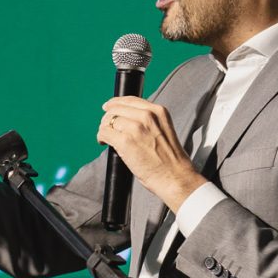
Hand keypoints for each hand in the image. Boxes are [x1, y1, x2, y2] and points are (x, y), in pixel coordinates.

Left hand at [99, 96, 208, 210]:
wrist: (175, 177)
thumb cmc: (170, 160)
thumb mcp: (164, 130)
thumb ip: (149, 121)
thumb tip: (127, 119)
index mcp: (158, 111)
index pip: (130, 99)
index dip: (115, 103)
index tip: (108, 107)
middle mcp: (147, 116)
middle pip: (116, 108)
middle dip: (108, 117)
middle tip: (106, 127)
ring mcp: (136, 128)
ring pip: (109, 120)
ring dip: (104, 128)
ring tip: (106, 138)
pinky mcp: (125, 141)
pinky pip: (104, 132)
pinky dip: (101, 137)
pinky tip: (103, 143)